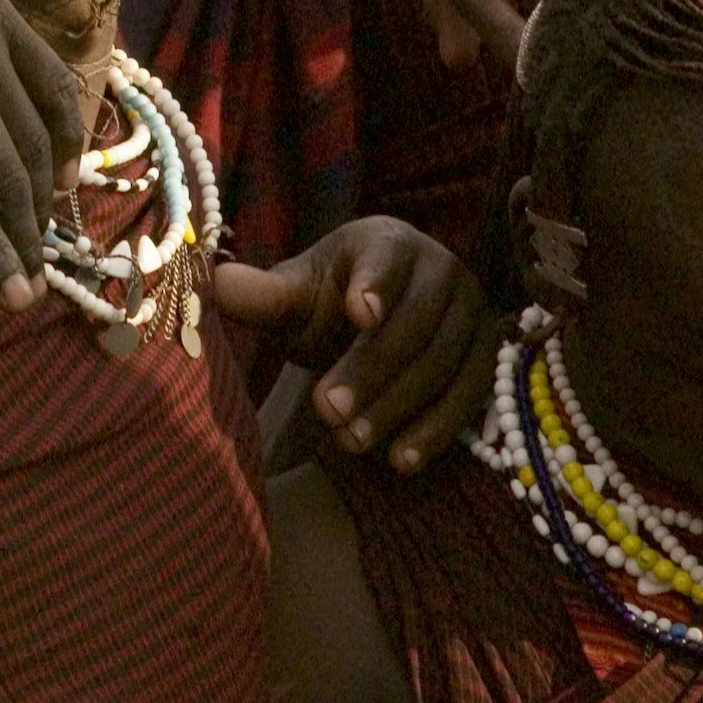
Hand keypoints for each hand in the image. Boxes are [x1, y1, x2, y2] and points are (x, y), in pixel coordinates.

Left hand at [0, 0, 84, 307]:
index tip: (13, 300)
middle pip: (6, 173)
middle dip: (23, 237)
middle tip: (31, 284)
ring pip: (33, 133)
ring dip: (43, 194)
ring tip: (39, 237)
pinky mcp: (1, 10)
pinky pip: (50, 80)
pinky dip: (65, 130)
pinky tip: (63, 173)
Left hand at [213, 217, 495, 473]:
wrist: (376, 321)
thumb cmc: (329, 301)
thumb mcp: (293, 295)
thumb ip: (260, 294)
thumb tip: (213, 285)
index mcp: (388, 241)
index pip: (385, 260)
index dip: (375, 285)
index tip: (359, 313)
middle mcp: (441, 269)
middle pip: (413, 325)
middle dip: (370, 371)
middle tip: (325, 410)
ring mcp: (473, 313)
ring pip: (442, 365)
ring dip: (397, 408)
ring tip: (350, 442)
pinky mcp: (490, 357)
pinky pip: (470, 396)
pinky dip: (436, 431)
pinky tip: (400, 461)